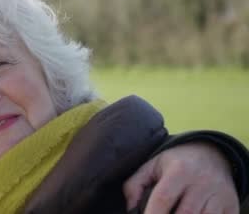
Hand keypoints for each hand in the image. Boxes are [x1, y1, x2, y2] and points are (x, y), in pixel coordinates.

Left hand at [123, 142, 238, 212]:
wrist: (212, 154)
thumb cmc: (176, 163)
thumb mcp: (153, 165)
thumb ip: (134, 184)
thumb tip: (130, 209)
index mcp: (179, 170)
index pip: (164, 198)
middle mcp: (202, 182)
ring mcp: (220, 195)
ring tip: (175, 213)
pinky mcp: (231, 206)